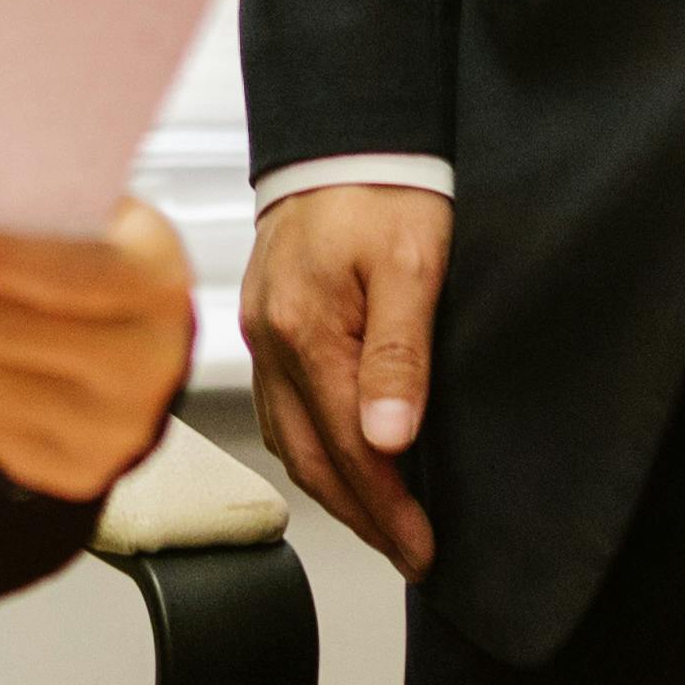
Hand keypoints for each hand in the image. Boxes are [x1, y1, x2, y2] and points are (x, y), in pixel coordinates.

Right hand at [242, 178, 447, 575]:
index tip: (423, 550)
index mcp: (308, 333)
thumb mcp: (415, 265)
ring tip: (381, 524)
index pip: (348, 450)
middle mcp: (272, 342)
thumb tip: (390, 439)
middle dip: (362, 516)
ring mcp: (261, 335)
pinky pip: (278, 408)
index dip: (387, 510)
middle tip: (410, 554)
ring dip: (335, 490)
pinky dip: (310, 449)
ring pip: (289, 439)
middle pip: (311, 458)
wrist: (344, 131)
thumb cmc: (385, 189)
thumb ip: (401, 354)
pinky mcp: (263, 323)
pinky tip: (337, 461)